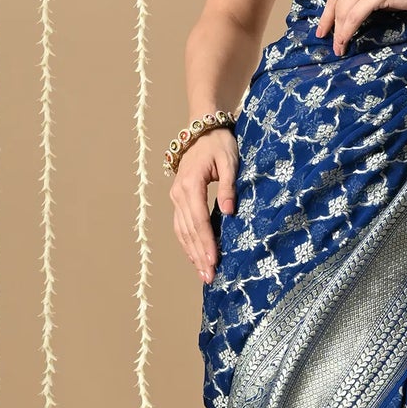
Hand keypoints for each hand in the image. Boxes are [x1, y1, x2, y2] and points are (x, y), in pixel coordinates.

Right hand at [170, 126, 238, 283]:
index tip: (214, 260)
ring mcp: (176, 197)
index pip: (198, 220)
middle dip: (199, 255)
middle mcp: (179, 194)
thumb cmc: (219, 144)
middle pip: (188, 231)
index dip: (206, 242)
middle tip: (209, 277)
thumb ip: (228, 186)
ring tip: (203, 274)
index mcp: (191, 184)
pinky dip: (187, 243)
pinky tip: (195, 258)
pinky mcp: (178, 199)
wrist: (202, 130)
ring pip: (181, 231)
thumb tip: (229, 211)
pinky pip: (180, 226)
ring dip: (191, 254)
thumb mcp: (229, 161)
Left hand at [314, 0, 406, 56]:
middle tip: (331, 44)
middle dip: (331, 26)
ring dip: (340, 33)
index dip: (327, 14)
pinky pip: (354, 17)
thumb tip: (348, 14)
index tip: (322, 30)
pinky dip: (348, 32)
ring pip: (344, 12)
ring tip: (340, 48)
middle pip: (337, 3)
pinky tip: (346, 42)